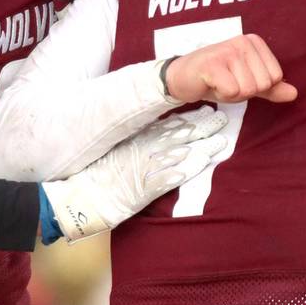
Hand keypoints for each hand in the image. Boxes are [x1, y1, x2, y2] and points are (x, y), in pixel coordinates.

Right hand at [41, 107, 228, 240]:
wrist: (84, 196)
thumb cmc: (96, 173)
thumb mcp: (116, 148)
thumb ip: (135, 139)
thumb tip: (154, 129)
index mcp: (137, 138)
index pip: (168, 123)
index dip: (189, 116)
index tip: (205, 108)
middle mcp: (145, 148)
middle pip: (180, 133)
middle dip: (203, 125)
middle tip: (221, 117)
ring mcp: (148, 167)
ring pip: (183, 151)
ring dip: (203, 144)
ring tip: (221, 138)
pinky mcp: (150, 187)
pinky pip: (175, 175)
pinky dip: (191, 166)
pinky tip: (205, 160)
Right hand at [163, 33, 297, 104]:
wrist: (184, 78)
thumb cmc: (217, 79)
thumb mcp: (248, 83)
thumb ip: (271, 88)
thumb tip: (294, 93)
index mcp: (255, 43)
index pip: (275, 78)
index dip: (256, 87)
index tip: (238, 78)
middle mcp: (243, 42)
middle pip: (262, 84)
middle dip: (244, 91)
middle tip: (226, 81)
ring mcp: (227, 50)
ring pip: (247, 89)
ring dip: (231, 93)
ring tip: (218, 82)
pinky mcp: (213, 64)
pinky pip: (232, 91)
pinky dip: (221, 94)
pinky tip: (210, 83)